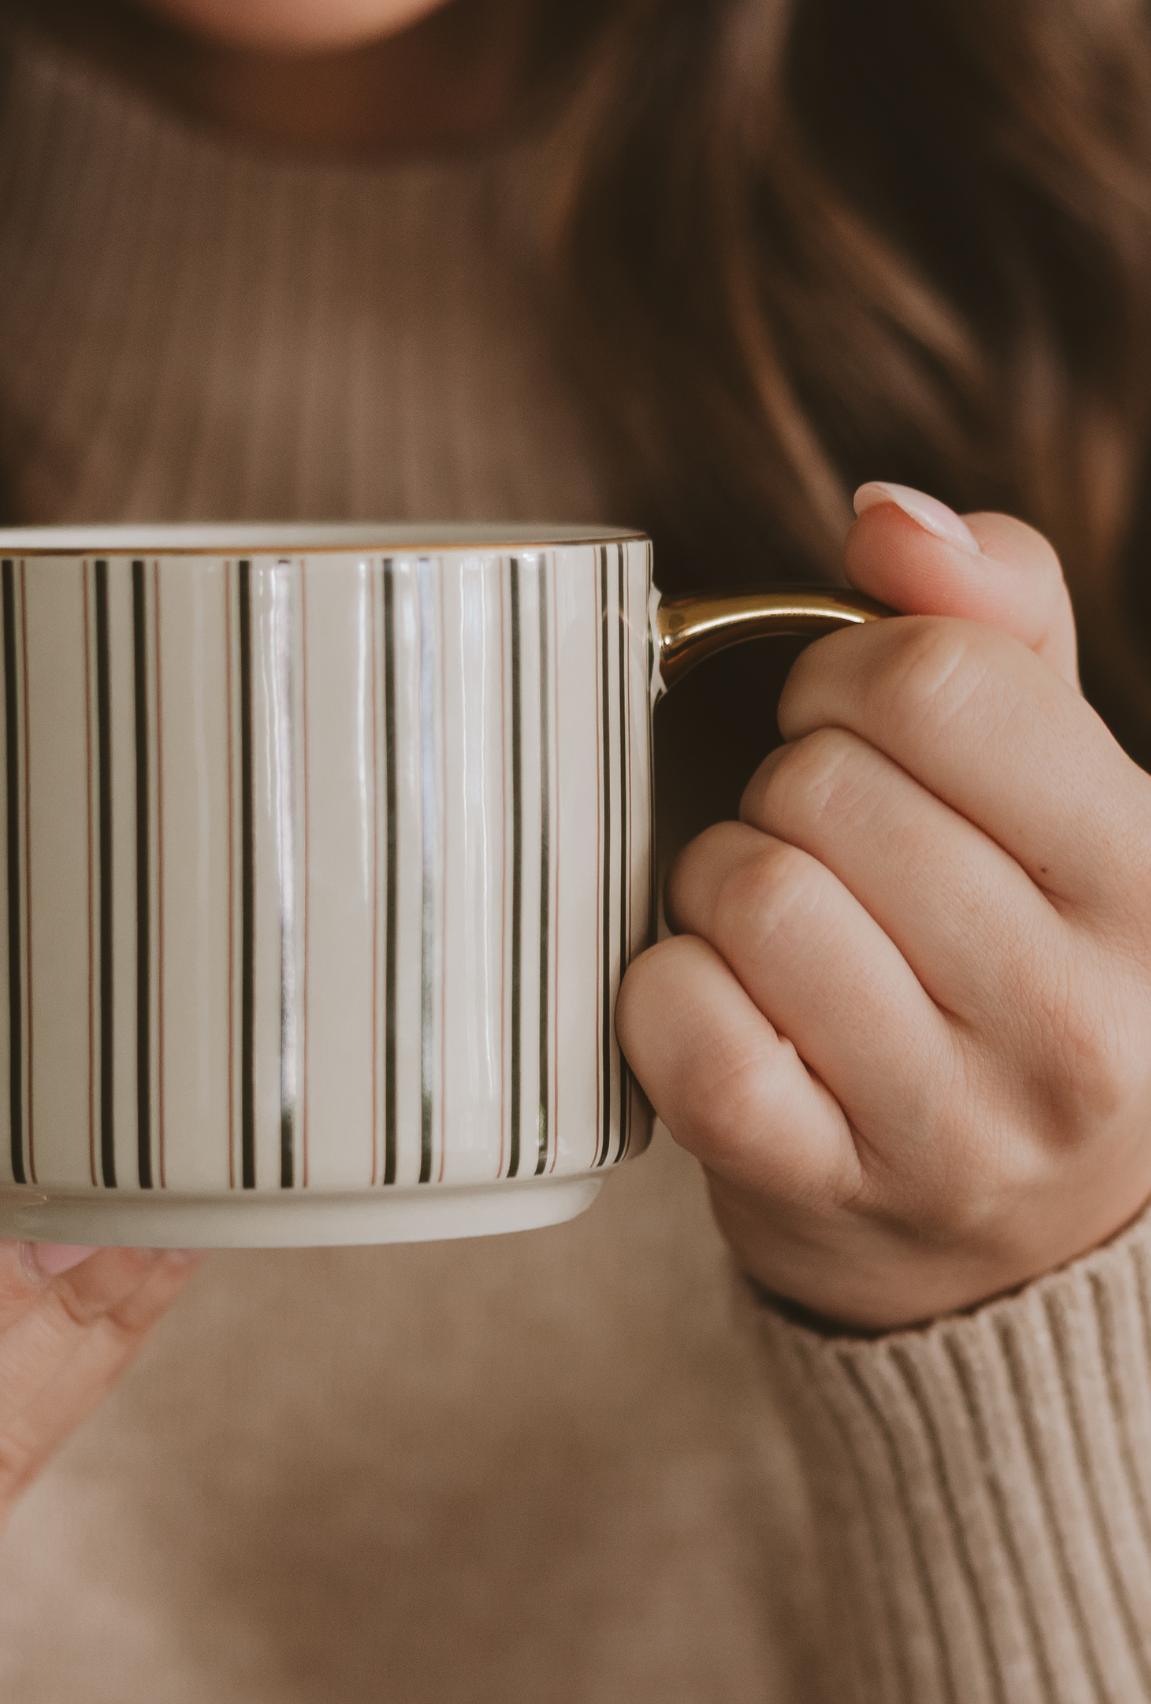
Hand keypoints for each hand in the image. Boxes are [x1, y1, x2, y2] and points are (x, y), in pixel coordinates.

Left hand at [618, 484, 1150, 1329]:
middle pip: (822, 785)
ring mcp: (953, 1125)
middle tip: (818, 844)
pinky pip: (686, 1028)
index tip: (850, 727)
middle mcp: (1079, 1016)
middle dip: (785, 790)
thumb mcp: (1058, 787)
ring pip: (750, 894)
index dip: (849, 677)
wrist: (1011, 1233)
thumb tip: (888, 513)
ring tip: (774, 924)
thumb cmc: (1017, 962)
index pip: (943, 682)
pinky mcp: (821, 1190)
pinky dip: (667, 989)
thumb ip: (996, 622)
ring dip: (720, 884)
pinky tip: (721, 1002)